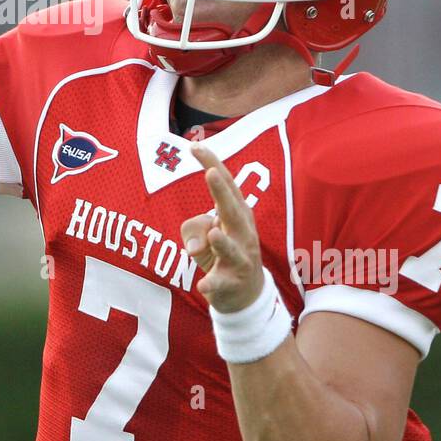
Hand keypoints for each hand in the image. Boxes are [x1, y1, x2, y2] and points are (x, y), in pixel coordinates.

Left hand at [181, 143, 265, 313]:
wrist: (246, 295)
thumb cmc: (224, 253)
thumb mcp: (205, 234)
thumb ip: (194, 228)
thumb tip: (196, 244)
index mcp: (237, 213)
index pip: (226, 184)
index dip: (212, 163)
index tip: (194, 145)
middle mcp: (242, 233)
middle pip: (232, 210)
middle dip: (222, 192)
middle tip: (210, 172)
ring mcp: (239, 259)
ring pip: (231, 249)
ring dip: (223, 242)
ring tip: (214, 232)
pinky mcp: (232, 283)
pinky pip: (220, 283)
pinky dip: (212, 284)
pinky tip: (203, 285)